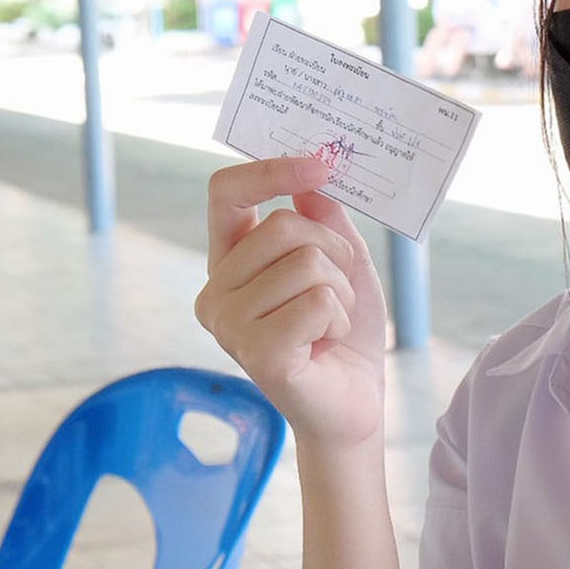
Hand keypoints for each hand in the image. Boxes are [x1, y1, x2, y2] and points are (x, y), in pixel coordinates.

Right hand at [196, 157, 388, 449]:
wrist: (353, 403)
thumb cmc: (342, 332)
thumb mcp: (342, 261)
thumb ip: (324, 218)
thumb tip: (311, 179)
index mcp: (228, 260)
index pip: (226, 194)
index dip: (270, 171)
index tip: (319, 165)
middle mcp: (215, 290)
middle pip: (283, 225)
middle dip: (334, 251)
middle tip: (337, 291)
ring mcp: (229, 324)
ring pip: (307, 263)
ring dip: (340, 291)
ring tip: (329, 324)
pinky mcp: (256, 353)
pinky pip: (317, 301)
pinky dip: (338, 318)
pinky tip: (325, 345)